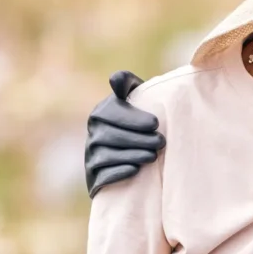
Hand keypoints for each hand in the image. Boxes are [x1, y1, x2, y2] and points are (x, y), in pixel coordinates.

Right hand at [85, 71, 165, 197]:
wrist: (130, 152)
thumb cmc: (137, 120)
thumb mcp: (134, 98)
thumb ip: (127, 84)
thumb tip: (115, 79)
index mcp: (102, 112)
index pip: (113, 113)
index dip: (133, 119)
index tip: (155, 123)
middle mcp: (93, 132)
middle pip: (112, 136)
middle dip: (139, 139)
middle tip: (161, 142)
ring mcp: (91, 153)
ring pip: (108, 155)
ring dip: (132, 155)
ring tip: (153, 156)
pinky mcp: (93, 174)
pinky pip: (102, 173)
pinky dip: (118, 171)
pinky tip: (135, 169)